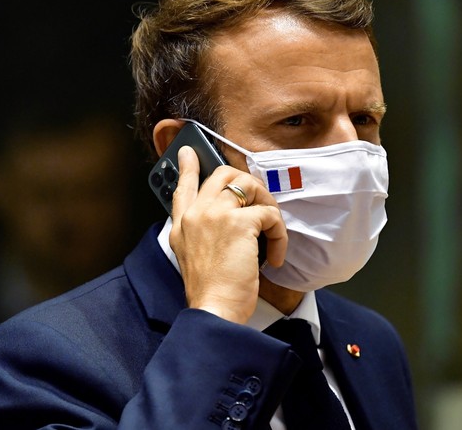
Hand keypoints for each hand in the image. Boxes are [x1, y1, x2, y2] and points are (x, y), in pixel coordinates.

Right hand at [169, 146, 287, 323]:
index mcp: (182, 225)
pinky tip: (274, 257)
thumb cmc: (210, 292)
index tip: (189, 151)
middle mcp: (195, 214)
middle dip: (249, 186)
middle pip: (223, 176)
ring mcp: (215, 215)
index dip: (188, 166)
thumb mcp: (193, 258)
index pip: (183, 186)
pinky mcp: (239, 224)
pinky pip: (269, 215)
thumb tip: (230, 221)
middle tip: (261, 207)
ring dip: (268, 208)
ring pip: (250, 187)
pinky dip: (279, 236)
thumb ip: (202, 235)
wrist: (214, 310)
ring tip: (271, 235)